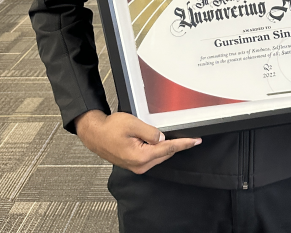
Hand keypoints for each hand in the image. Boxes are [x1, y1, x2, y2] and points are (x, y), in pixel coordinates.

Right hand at [73, 110, 201, 173]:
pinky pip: (150, 156)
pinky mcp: (133, 164)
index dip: (184, 144)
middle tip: (182, 133)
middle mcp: (140, 165)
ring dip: (162, 146)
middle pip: (165, 154)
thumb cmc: (110, 128)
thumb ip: (151, 132)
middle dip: (174, 144)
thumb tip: (162, 138)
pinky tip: (151, 140)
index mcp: (141, 157)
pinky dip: (155, 149)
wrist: (94, 134)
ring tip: (156, 134)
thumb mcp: (133, 124)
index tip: (196, 141)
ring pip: (158, 155)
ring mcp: (136, 167)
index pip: (168, 149)